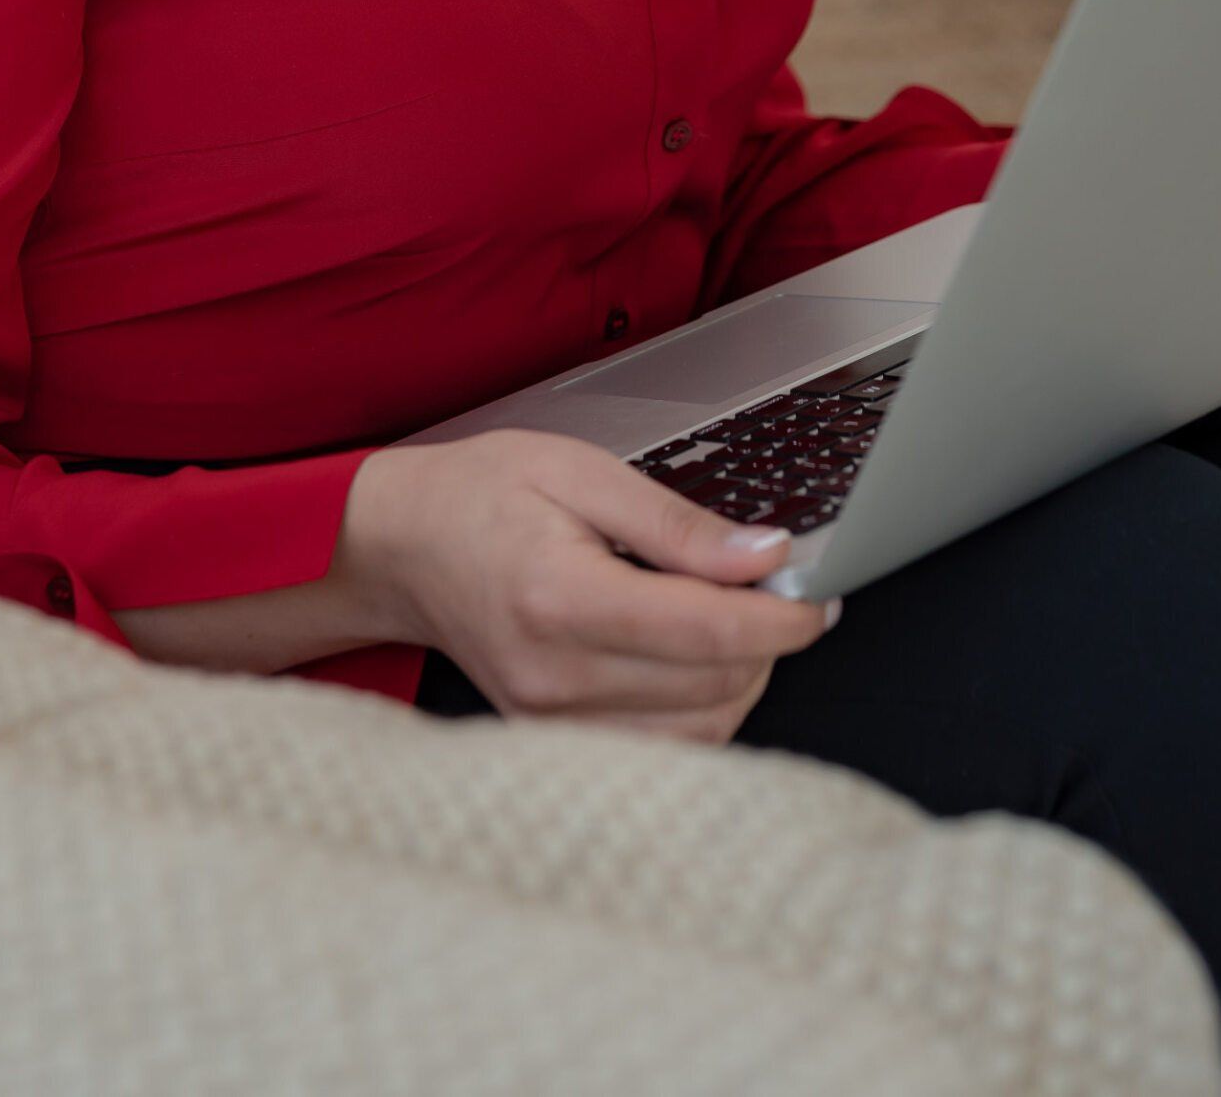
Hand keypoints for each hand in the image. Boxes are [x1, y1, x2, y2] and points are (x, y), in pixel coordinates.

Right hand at [334, 430, 838, 743]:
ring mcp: (550, 720)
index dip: (781, 620)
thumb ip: (678, 524)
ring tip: (732, 620)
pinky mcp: (552, 738)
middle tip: (775, 591)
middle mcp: (554, 676)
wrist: (404, 544)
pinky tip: (695, 659)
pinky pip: (660, 747)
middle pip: (712, 688)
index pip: (705, 635)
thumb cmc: (484, 495)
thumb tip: (765, 557)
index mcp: (560, 599)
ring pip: (698, 732)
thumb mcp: (582, 472)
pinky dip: (699, 708)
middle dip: (765, 642)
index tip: (816, 596)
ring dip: (738, 680)